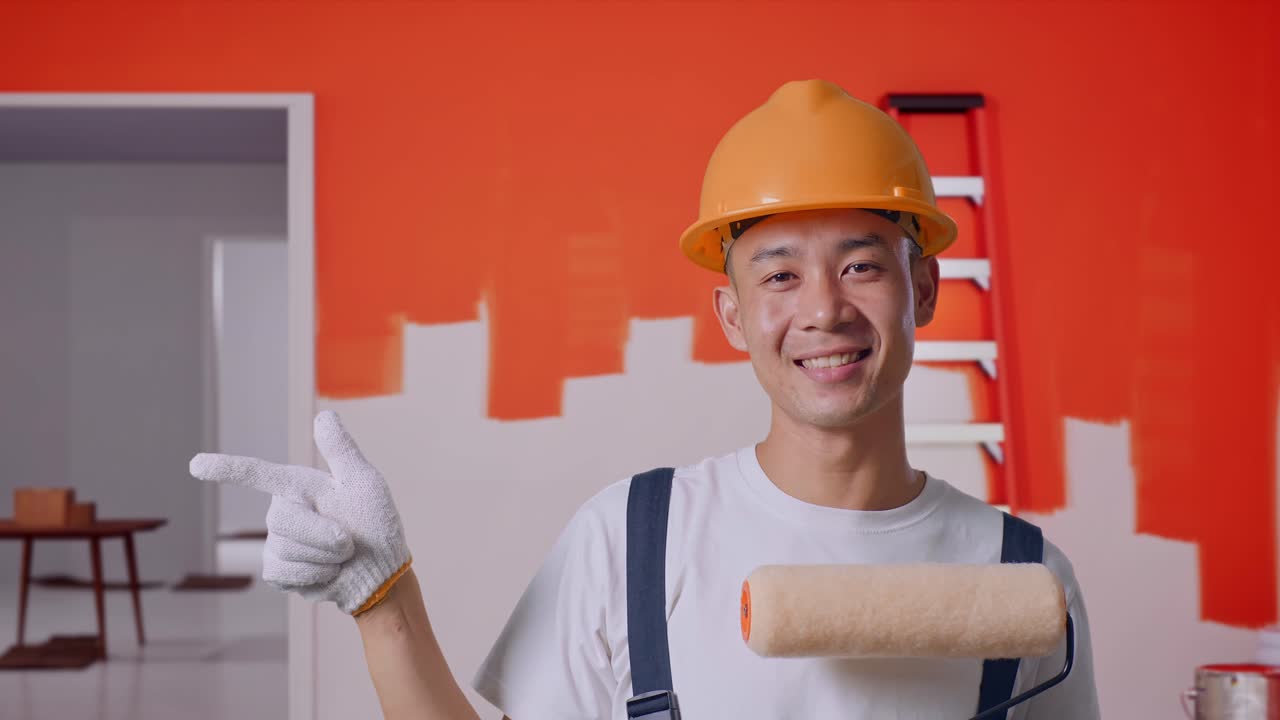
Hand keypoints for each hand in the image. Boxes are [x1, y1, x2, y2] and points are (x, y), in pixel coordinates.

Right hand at [189, 410, 410, 613]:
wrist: (380, 573)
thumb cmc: (376, 525)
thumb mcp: (365, 483)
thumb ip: (341, 452)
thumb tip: (324, 415)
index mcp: (299, 486)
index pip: (256, 474)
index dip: (226, 469)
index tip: (195, 465)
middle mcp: (282, 511)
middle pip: (281, 519)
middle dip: (322, 534)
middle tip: (348, 541)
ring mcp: (276, 542)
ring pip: (286, 549)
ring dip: (325, 557)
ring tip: (341, 557)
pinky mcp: (277, 571)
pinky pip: (284, 573)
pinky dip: (314, 576)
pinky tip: (328, 573)